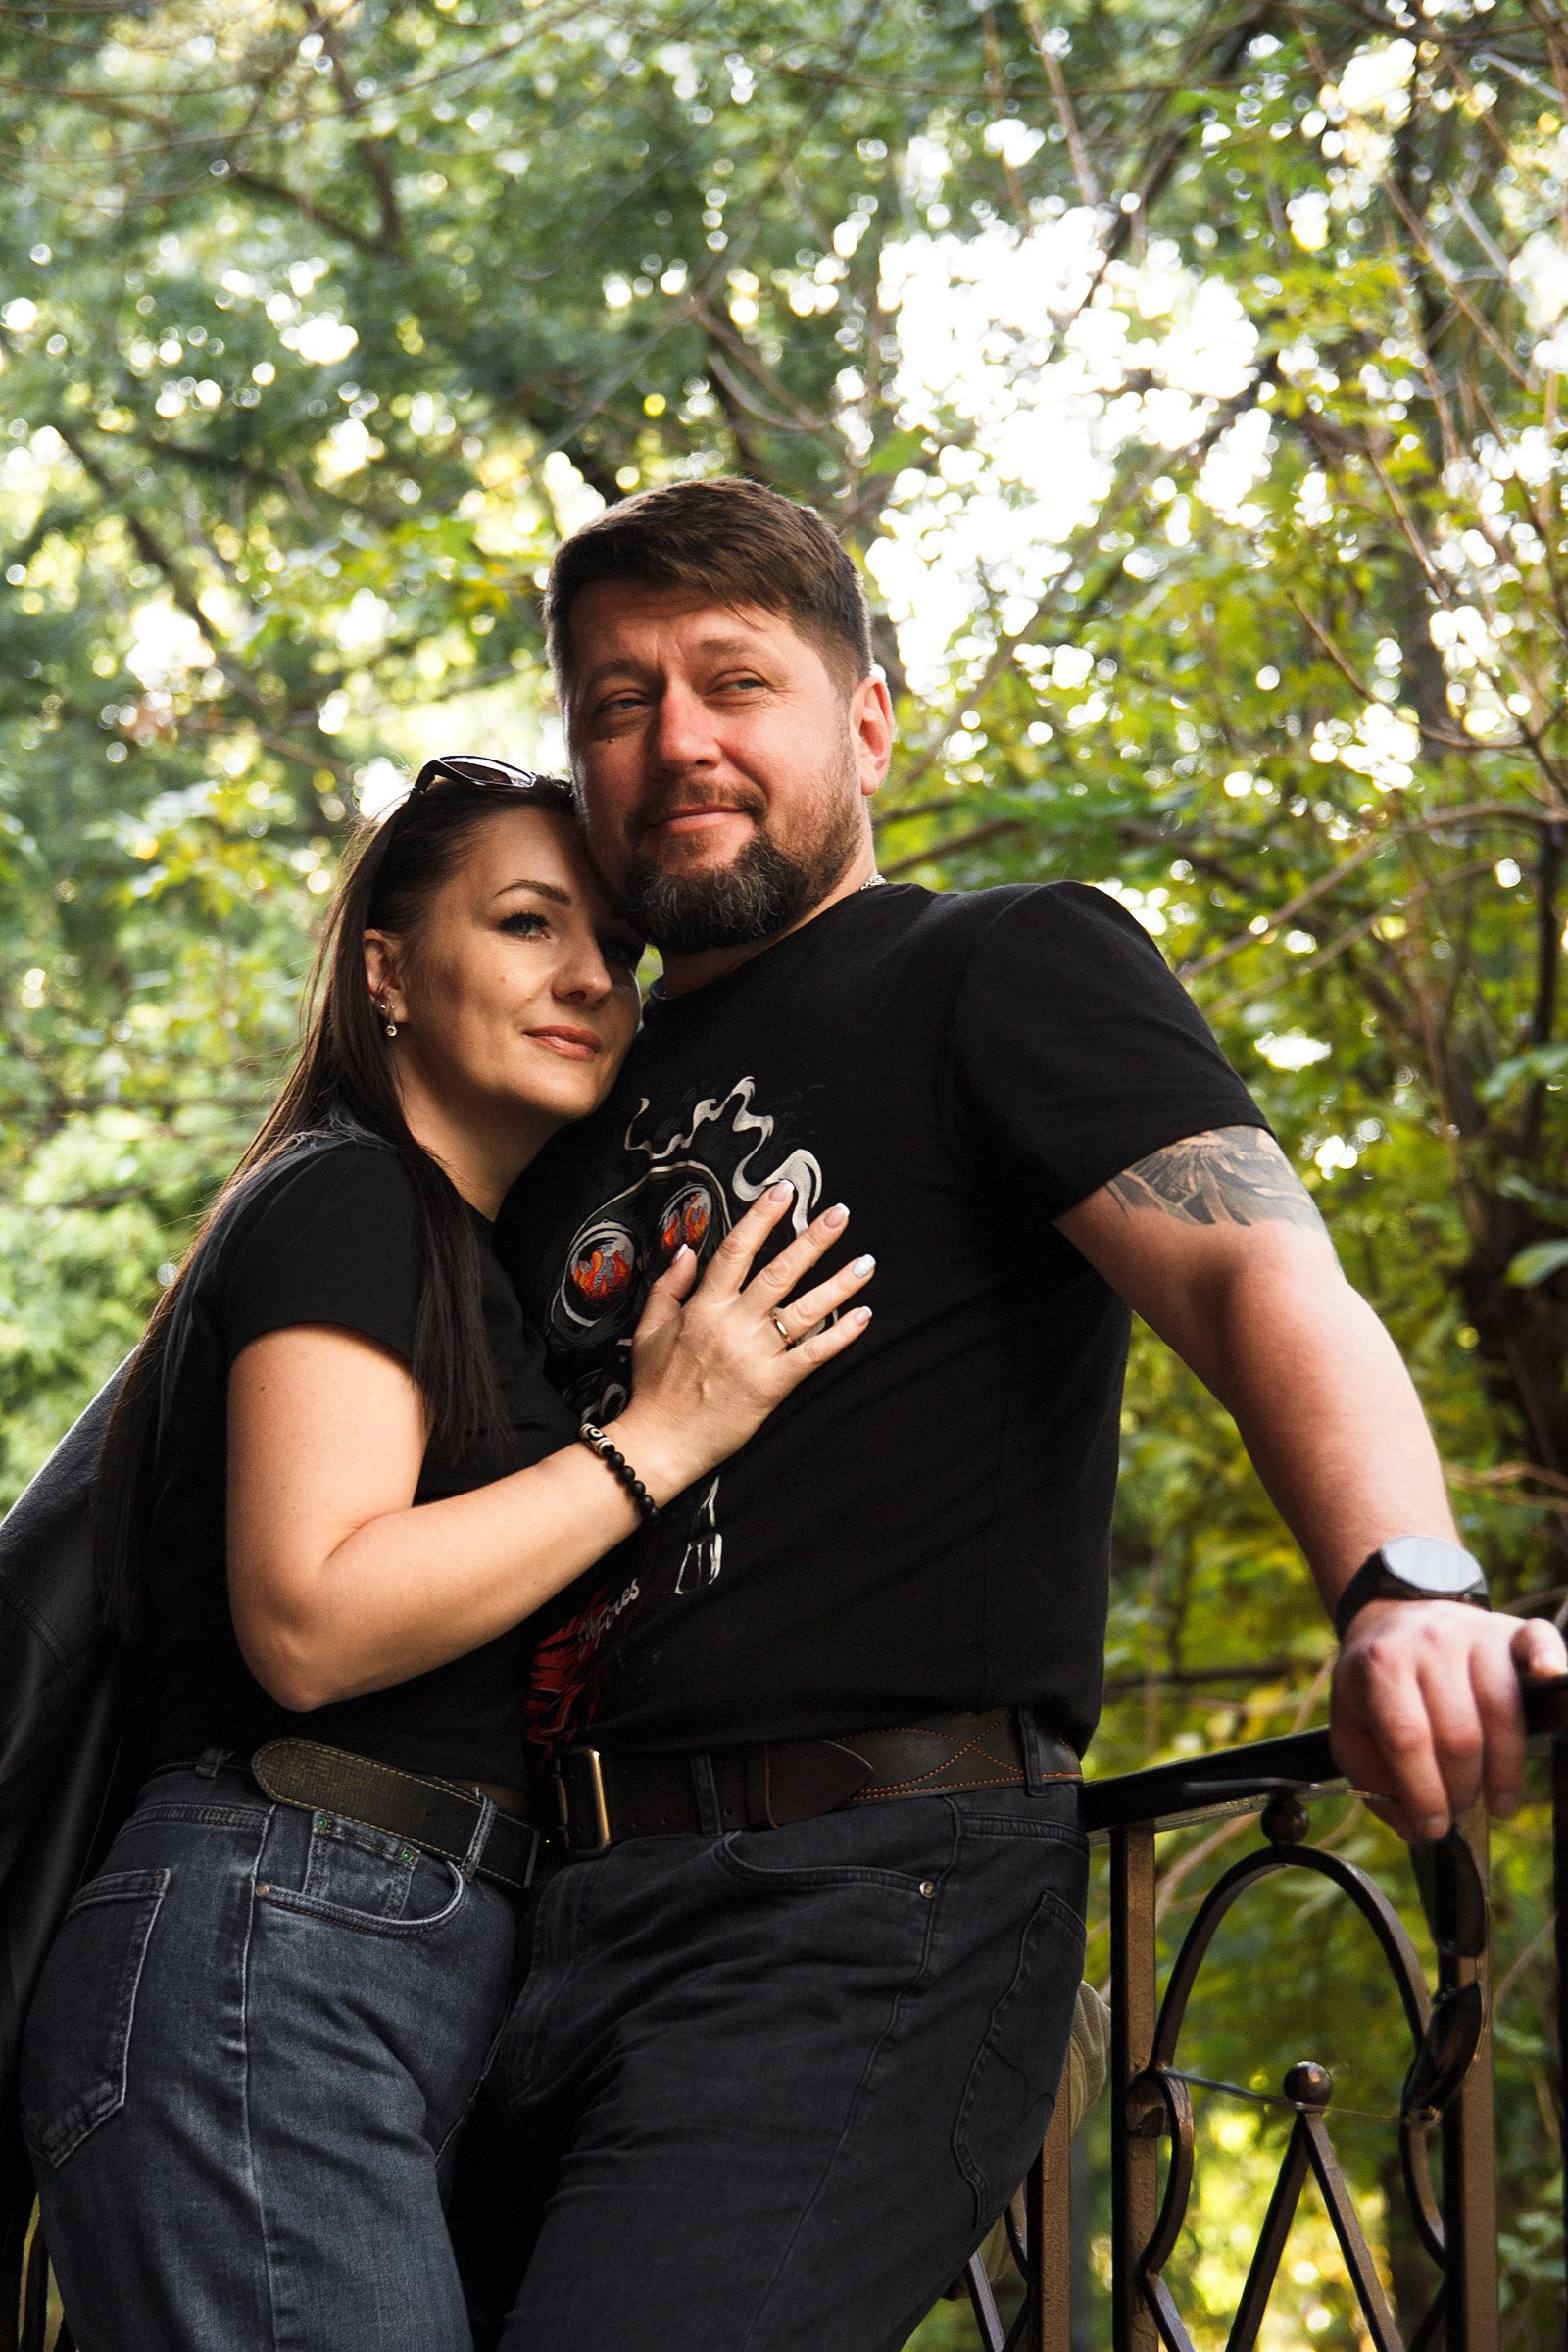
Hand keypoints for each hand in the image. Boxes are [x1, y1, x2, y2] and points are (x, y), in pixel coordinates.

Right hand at [609, 1180, 873, 1501]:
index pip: (736, 1250)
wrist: (659, 1442)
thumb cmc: (654, 1387)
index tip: (784, 1191)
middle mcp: (732, 1325)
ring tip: (866, 1262)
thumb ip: (670, 1286)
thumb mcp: (649, 1329)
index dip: (762, 1217)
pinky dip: (840, 1335)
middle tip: (839, 1213)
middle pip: (779, 1272)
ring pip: (804, 1311)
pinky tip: (864, 1316)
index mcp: (703, 1308)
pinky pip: (812, 1355)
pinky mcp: (771, 1385)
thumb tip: (687, 1250)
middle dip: (812, 1240)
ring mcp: (754, 1355)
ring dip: (839, 1284)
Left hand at [1329, 1597, 1566, 1841]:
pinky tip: (1552, 1678)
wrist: (1395, 1618)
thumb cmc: (1377, 1683)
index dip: (1424, 1793)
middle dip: (1462, 1790)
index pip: (1407, 1738)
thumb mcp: (1350, 1724)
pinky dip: (1551, 1660)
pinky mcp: (1511, 1631)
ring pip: (1502, 1711)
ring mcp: (1474, 1633)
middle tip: (1459, 1809)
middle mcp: (1430, 1643)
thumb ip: (1370, 1778)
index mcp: (1382, 1665)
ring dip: (1504, 1771)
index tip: (1432, 1827)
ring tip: (1497, 1801)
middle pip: (1459, 1735)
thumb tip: (1414, 1827)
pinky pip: (1539, 1641)